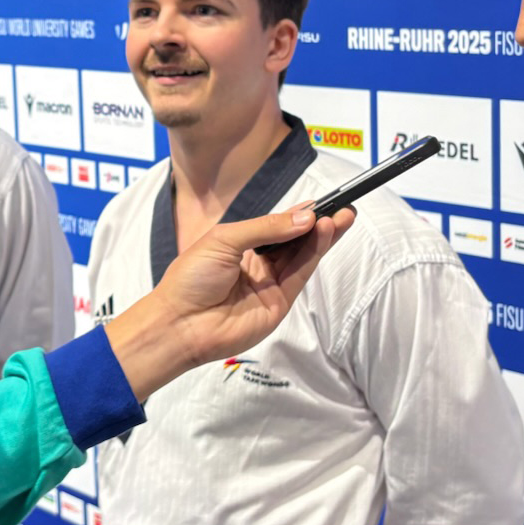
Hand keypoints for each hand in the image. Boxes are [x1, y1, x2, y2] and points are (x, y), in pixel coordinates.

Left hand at [102, 202, 354, 400]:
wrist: (180, 323)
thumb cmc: (191, 278)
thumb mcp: (225, 240)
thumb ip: (266, 228)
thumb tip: (305, 217)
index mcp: (240, 246)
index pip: (277, 226)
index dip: (299, 215)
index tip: (322, 201)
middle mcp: (258, 265)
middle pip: (295, 241)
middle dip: (319, 224)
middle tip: (343, 208)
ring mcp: (270, 285)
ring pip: (302, 256)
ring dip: (322, 236)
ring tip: (340, 217)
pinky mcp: (279, 304)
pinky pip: (300, 274)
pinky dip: (314, 253)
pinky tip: (323, 233)